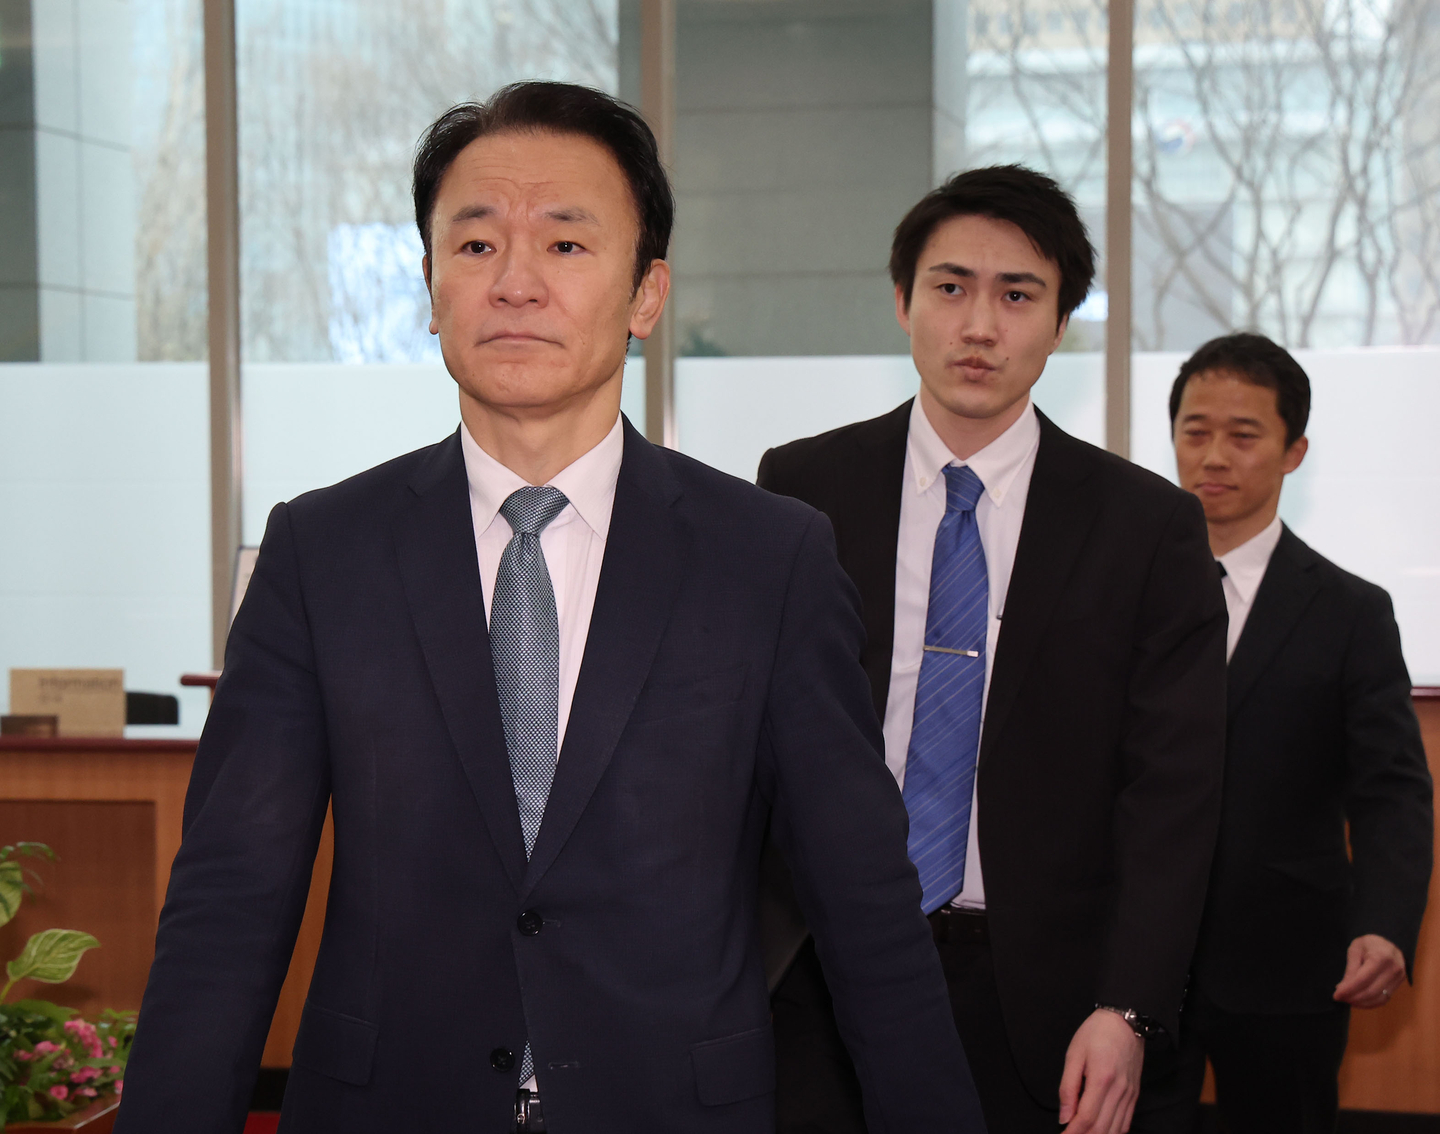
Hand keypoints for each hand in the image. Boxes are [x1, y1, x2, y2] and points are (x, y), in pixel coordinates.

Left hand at [1057, 1009, 1143, 1132]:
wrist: (1125, 1021)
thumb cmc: (1096, 1033)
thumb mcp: (1074, 1055)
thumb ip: (1068, 1088)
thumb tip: (1064, 1117)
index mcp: (1102, 1079)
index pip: (1087, 1118)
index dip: (1073, 1133)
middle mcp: (1119, 1091)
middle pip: (1102, 1128)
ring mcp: (1130, 1095)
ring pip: (1116, 1130)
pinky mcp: (1135, 1095)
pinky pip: (1126, 1123)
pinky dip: (1113, 1133)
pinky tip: (1101, 1132)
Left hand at [1334, 934, 1405, 1007]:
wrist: (1389, 944)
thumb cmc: (1369, 943)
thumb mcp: (1356, 949)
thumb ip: (1351, 969)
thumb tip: (1342, 988)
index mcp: (1381, 957)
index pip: (1363, 979)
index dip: (1349, 989)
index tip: (1336, 995)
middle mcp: (1393, 969)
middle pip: (1371, 991)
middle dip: (1354, 997)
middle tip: (1340, 998)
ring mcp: (1398, 979)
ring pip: (1379, 998)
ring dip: (1361, 1003)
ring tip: (1347, 1000)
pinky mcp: (1398, 985)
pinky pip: (1384, 999)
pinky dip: (1370, 1003)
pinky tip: (1359, 1001)